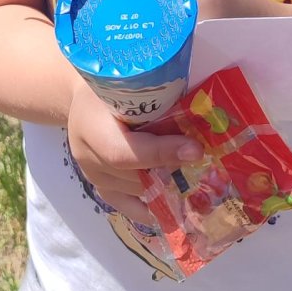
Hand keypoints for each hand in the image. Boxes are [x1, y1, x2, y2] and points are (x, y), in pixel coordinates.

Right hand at [66, 79, 202, 220]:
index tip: (195, 150)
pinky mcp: (103, 188)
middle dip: (173, 168)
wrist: (83, 98)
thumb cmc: (109, 83)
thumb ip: (153, 98)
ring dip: (168, 183)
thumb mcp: (126, 82)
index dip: (161, 153)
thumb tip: (196, 108)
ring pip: (137, 190)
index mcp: (91, 126)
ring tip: (201, 176)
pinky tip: (178, 206)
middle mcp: (89, 158)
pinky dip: (155, 207)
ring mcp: (94, 177)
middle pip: (135, 175)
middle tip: (208, 161)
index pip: (123, 152)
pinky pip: (129, 206)